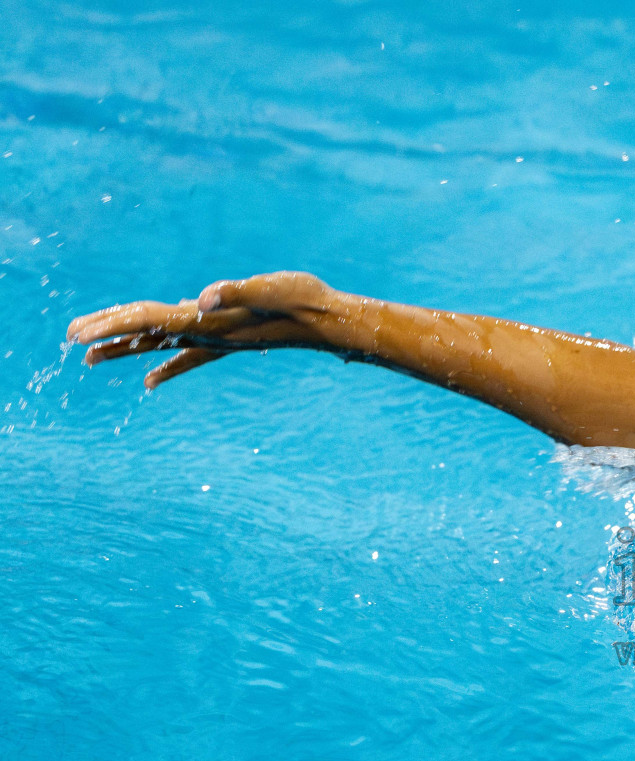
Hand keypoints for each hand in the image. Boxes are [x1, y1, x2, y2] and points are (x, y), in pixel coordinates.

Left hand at [67, 271, 342, 388]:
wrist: (330, 321)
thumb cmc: (301, 301)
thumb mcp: (268, 289)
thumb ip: (235, 292)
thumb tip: (202, 299)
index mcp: (207, 322)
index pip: (148, 321)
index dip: (111, 326)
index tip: (76, 336)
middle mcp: (206, 334)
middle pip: (146, 336)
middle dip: (108, 339)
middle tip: (72, 344)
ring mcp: (216, 336)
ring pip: (160, 343)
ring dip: (126, 348)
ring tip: (92, 357)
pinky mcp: (228, 334)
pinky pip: (186, 348)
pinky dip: (164, 354)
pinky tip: (152, 364)